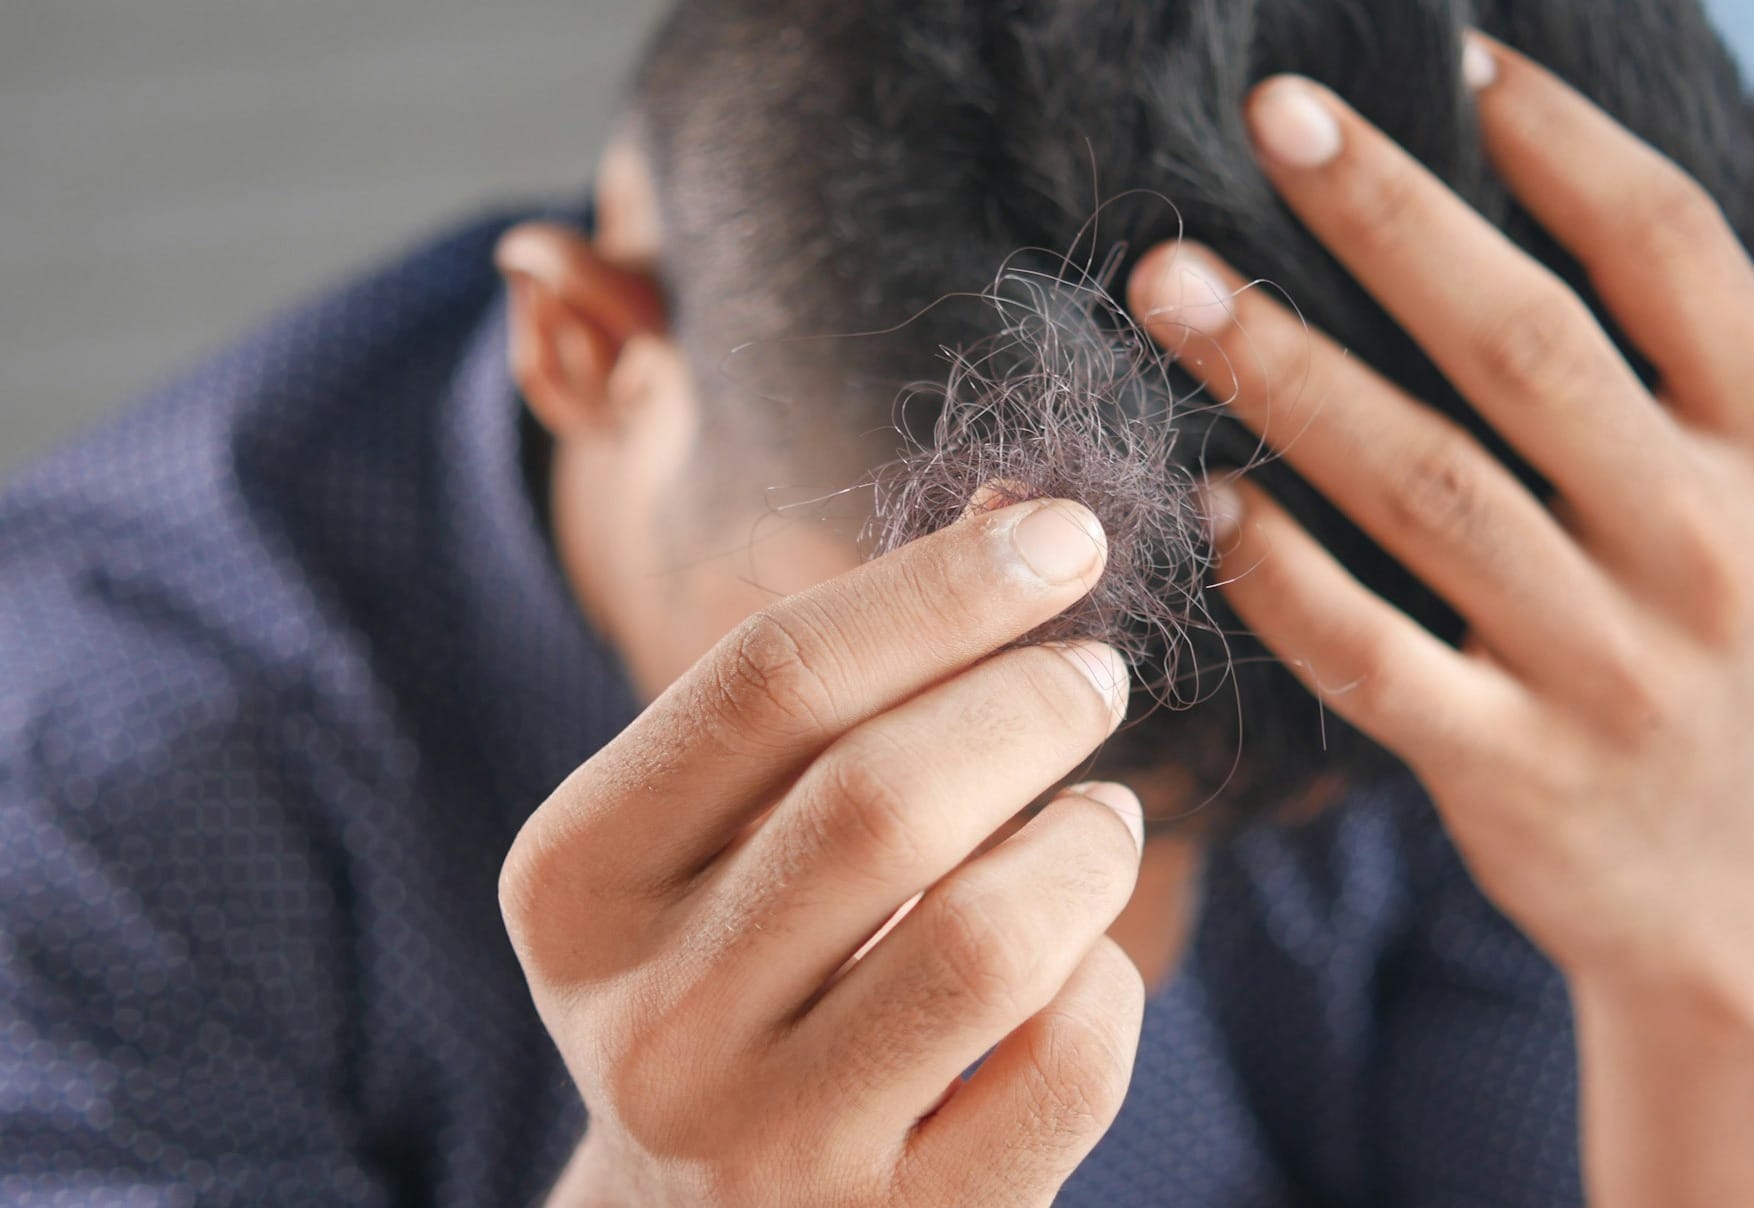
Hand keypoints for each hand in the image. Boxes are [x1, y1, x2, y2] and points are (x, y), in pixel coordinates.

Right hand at [501, 498, 1146, 1206]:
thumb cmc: (737, 973)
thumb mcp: (721, 836)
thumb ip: (840, 687)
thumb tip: (1023, 517)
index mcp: (578, 884)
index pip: (768, 681)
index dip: (940, 589)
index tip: (1064, 536)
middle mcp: (651, 1024)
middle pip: (883, 798)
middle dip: (1030, 702)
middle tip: (1094, 674)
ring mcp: (769, 1147)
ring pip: (992, 941)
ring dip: (1088, 843)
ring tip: (1102, 817)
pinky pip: (1067, 1068)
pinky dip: (1110, 983)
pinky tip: (1083, 961)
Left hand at [1129, 37, 1753, 1207]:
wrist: (1729, 872)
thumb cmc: (1753, 621)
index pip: (1669, 249)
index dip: (1558, 138)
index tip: (1447, 53)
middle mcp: (1706, 542)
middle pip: (1529, 348)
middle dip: (1388, 220)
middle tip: (1268, 117)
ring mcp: (1607, 665)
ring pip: (1428, 491)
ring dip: (1289, 376)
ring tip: (1171, 285)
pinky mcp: (1512, 767)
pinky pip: (1377, 659)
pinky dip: (1285, 577)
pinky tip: (1209, 497)